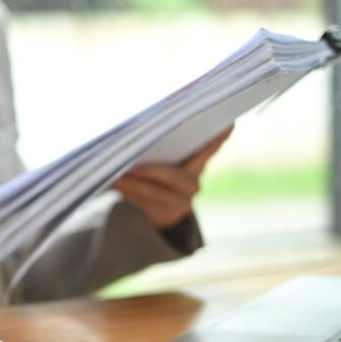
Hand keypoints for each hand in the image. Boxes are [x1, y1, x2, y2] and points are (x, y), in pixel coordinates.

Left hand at [111, 125, 233, 228]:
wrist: (162, 208)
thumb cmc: (162, 172)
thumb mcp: (171, 160)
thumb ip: (172, 147)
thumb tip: (190, 125)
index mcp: (197, 167)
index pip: (208, 149)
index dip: (217, 138)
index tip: (228, 123)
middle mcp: (193, 186)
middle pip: (170, 177)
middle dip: (148, 171)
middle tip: (130, 165)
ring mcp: (180, 205)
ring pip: (151, 192)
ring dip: (129, 184)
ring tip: (113, 175)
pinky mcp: (164, 218)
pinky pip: (142, 205)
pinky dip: (126, 194)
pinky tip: (112, 185)